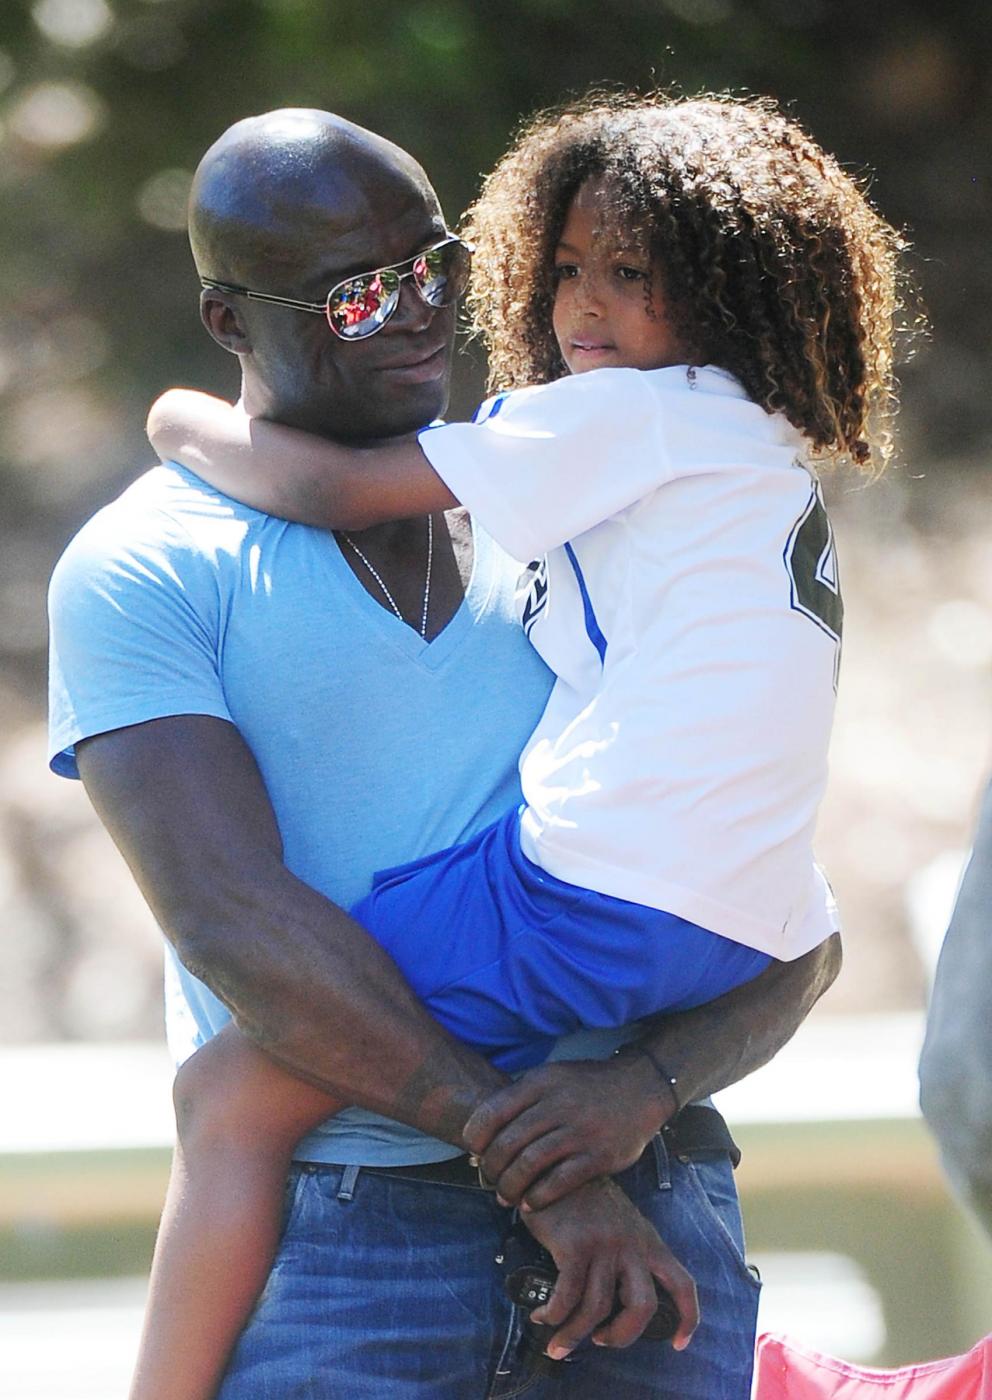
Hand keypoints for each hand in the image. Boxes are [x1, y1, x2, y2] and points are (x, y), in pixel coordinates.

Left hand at [464, 1055, 674, 1209]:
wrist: (640, 1088)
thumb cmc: (588, 1086)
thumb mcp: (553, 1076)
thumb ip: (523, 1097)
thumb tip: (485, 1128)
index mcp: (541, 1082)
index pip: (493, 1112)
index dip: (476, 1137)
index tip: (474, 1151)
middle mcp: (558, 1104)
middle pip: (508, 1143)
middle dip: (492, 1167)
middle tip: (489, 1179)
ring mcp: (579, 1131)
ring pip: (530, 1165)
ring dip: (511, 1187)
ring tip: (505, 1196)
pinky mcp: (598, 1156)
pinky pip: (559, 1182)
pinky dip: (538, 1197)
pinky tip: (530, 1204)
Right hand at [522, 1176, 697, 1356]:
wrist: (556, 1167)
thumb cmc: (585, 1201)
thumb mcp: (621, 1224)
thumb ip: (628, 1255)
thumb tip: (616, 1305)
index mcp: (649, 1241)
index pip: (683, 1283)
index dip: (687, 1318)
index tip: (678, 1343)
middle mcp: (632, 1245)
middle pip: (642, 1307)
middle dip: (622, 1336)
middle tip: (601, 1340)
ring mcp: (604, 1245)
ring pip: (597, 1309)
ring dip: (575, 1334)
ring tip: (558, 1341)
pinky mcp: (574, 1246)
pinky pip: (566, 1297)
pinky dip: (553, 1315)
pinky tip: (541, 1316)